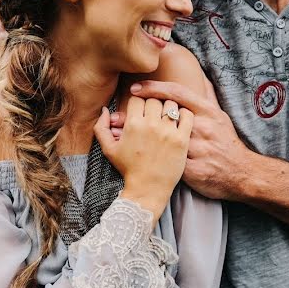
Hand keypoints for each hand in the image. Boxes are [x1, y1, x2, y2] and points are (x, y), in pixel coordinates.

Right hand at [93, 96, 193, 219]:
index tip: (140, 112)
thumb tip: (105, 109)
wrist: (147, 188)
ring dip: (168, 108)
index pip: (137, 99)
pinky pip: (187, 115)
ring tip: (166, 118)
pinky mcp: (182, 139)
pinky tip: (179, 121)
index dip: (138, 103)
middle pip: (154, 100)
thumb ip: (101, 127)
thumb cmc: (128, 169)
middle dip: (152, 105)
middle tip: (153, 115)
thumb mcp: (108, 149)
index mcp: (132, 124)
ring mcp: (167, 132)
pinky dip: (184, 114)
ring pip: (171, 104)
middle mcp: (150, 125)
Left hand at [121, 79, 250, 200]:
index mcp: (207, 112)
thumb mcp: (220, 117)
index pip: (177, 93)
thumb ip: (207, 96)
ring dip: (137, 138)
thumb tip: (200, 75)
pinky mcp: (194, 169)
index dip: (154, 89)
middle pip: (164, 115)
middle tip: (118, 116)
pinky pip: (166, 161)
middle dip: (138, 116)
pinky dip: (148, 158)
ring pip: (161, 140)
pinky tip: (132, 156)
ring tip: (117, 135)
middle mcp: (202, 127)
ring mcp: (198, 149)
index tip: (135, 88)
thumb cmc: (227, 143)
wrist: (243, 174)